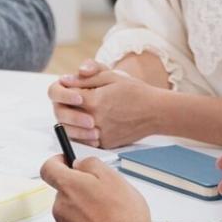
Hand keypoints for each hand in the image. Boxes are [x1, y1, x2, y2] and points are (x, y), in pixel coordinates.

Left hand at [41, 155, 155, 221]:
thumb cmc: (125, 218)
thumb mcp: (113, 177)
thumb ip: (90, 164)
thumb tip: (80, 164)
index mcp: (69, 187)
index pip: (48, 168)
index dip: (57, 163)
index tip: (65, 163)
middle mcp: (60, 208)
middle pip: (63, 194)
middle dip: (79, 193)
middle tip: (102, 198)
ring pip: (69, 214)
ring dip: (82, 213)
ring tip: (106, 218)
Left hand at [47, 60, 165, 148]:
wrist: (156, 112)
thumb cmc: (136, 91)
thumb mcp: (111, 77)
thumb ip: (86, 79)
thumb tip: (64, 80)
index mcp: (95, 101)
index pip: (66, 97)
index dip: (66, 92)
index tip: (72, 90)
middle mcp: (95, 119)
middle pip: (64, 116)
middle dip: (65, 107)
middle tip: (72, 103)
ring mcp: (101, 134)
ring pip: (72, 131)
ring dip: (71, 122)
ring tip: (81, 113)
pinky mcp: (106, 144)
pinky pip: (87, 141)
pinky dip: (85, 133)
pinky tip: (92, 123)